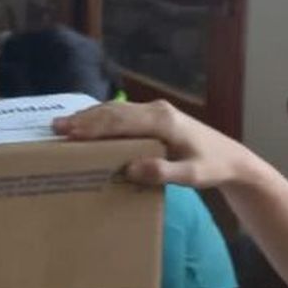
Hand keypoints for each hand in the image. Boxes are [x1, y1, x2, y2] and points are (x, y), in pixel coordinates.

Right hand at [51, 100, 256, 189]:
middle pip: (113, 112)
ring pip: (116, 111)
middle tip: (55, 128)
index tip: (69, 133)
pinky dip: (102, 120)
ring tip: (64, 126)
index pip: (121, 121)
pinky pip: (123, 116)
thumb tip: (132, 168)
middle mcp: (157, 111)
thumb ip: (164, 172)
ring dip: (89, 118)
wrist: (232, 159)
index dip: (93, 126)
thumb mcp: (192, 176)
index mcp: (163, 121)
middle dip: (84, 119)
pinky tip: (88, 127)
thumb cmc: (212, 168)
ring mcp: (156, 112)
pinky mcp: (155, 118)